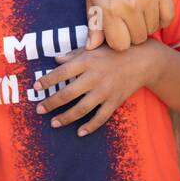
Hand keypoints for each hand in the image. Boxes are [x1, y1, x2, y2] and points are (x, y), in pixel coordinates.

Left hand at [34, 41, 159, 135]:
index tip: (35, 87)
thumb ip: (74, 54)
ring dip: (66, 118)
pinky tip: (80, 132)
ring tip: (54, 123)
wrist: (144, 60)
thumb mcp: (94, 47)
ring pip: (82, 109)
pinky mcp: (115, 101)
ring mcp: (105, 91)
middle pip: (68, 94)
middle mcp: (94, 77)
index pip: (61, 73)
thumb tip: (56, 59)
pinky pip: (101, 117)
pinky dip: (90, 126)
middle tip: (39, 110)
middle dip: (51, 103)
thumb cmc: (115, 51)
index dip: (47, 81)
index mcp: (87, 62)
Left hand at [86, 0, 174, 50]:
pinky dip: (161, 18)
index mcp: (108, 9)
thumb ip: (94, 25)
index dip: (117, 40)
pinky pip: (167, 18)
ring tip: (136, 10)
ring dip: (145, 24)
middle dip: (131, 33)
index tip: (115, 30)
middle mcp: (129, 5)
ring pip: (153, 29)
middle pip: (137, 39)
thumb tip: (91, 49)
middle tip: (125, 19)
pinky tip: (150, 9)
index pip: (120, 45)